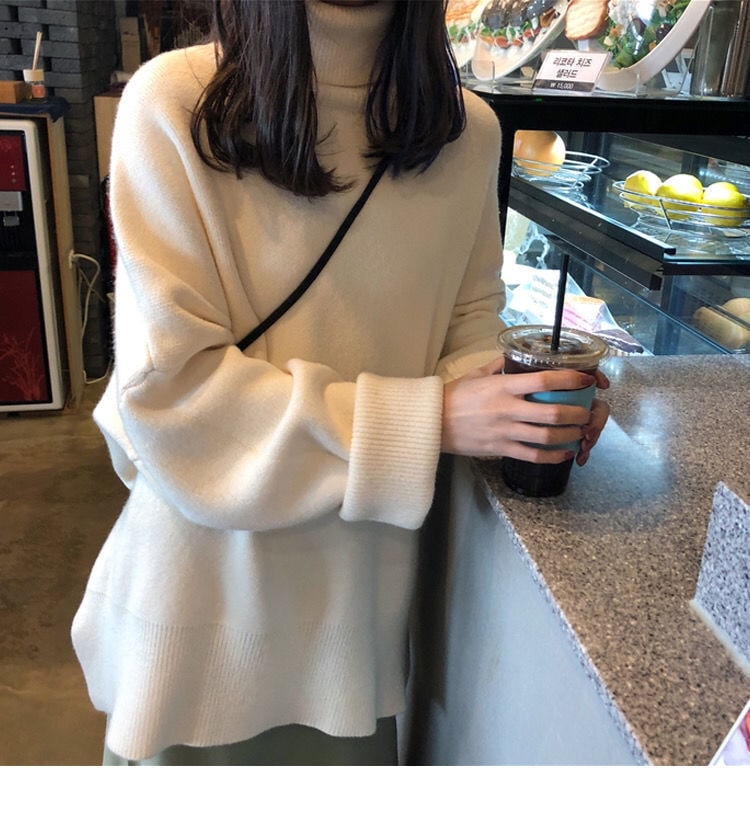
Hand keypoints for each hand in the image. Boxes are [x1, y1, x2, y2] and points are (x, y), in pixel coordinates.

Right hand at [441, 357, 609, 464]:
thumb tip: (515, 357)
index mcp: (503, 386)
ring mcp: (505, 431)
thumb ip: (499, 366)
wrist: (433, 423)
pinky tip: (564, 453)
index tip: (586, 379)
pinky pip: (532, 455)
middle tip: (588, 411)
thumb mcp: (476, 374)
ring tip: (580, 432)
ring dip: (569, 435)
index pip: (544, 381)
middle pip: (553, 412)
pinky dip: (552, 456)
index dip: (570, 380)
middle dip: (577, 413)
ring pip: (547, 436)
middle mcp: (507, 409)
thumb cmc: (454, 396)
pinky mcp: (500, 448)